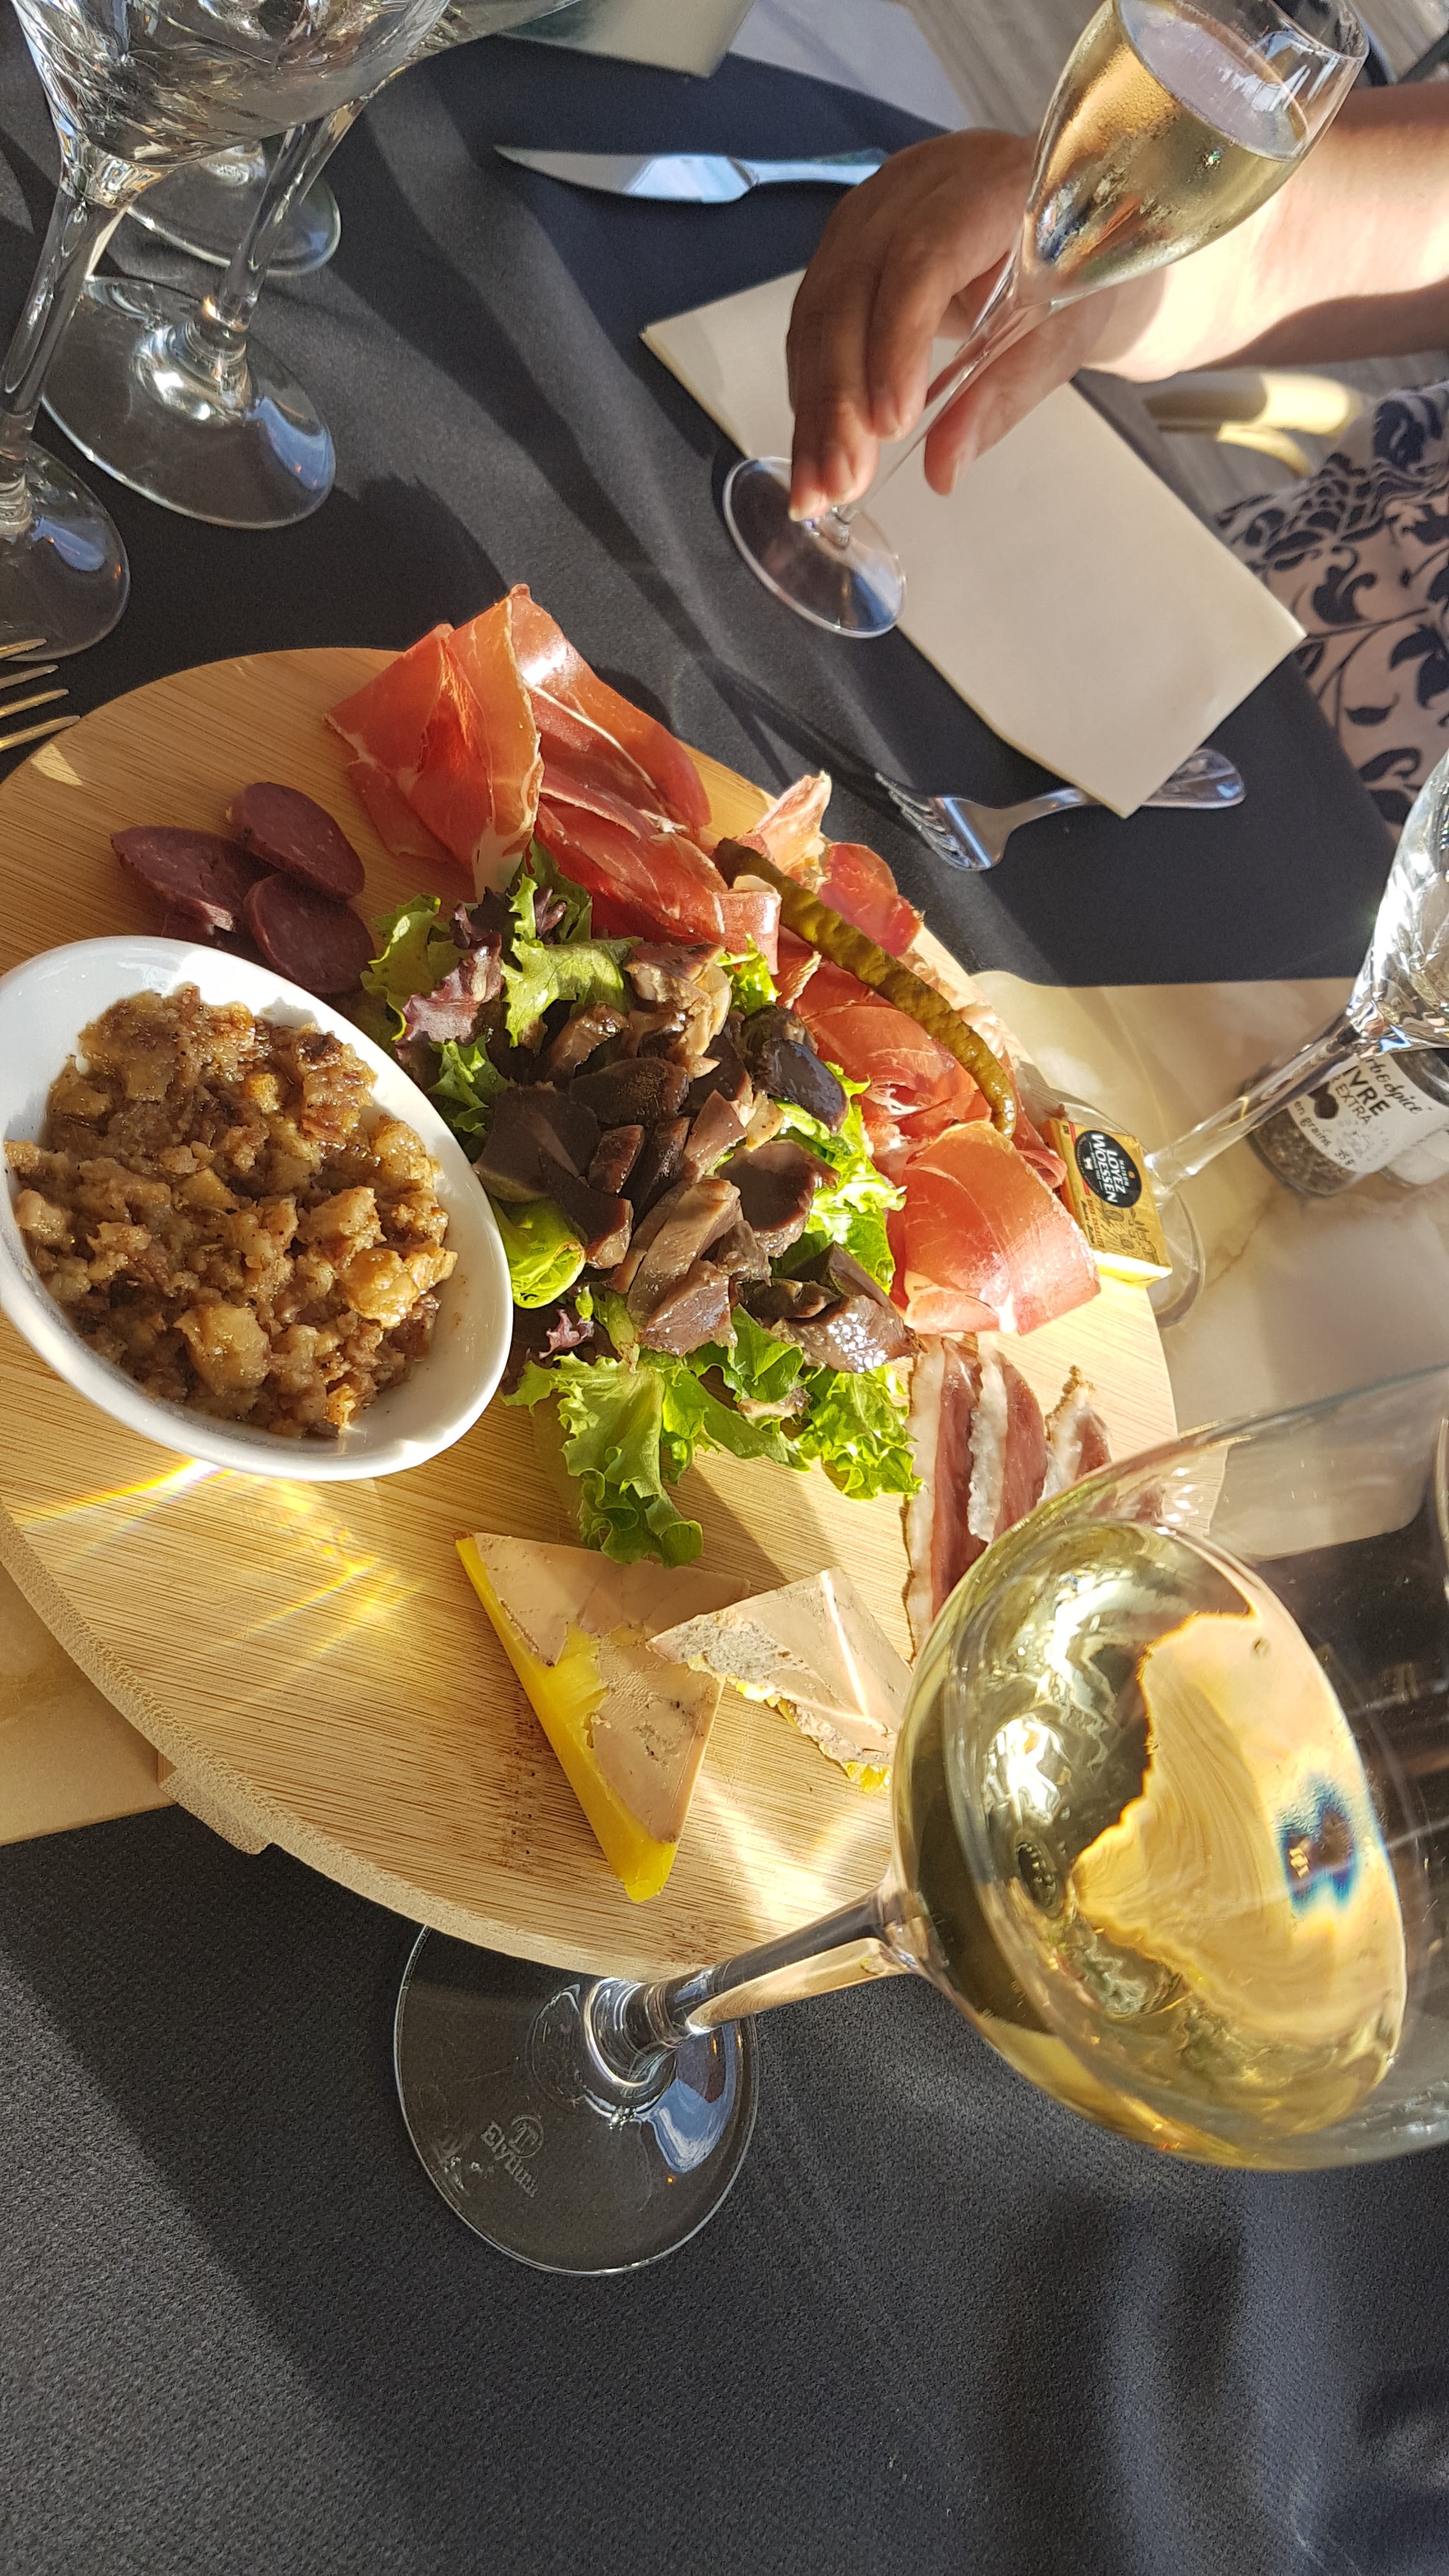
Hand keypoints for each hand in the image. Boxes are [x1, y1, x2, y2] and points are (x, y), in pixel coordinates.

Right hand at [785, 130, 1141, 517]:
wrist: (1059, 219)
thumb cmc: (1069, 274)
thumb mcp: (1058, 336)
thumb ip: (1003, 395)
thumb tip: (942, 470)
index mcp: (988, 187)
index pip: (922, 258)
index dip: (897, 342)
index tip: (891, 424)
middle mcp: (914, 187)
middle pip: (853, 288)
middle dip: (840, 397)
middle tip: (841, 482)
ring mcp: (869, 210)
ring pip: (819, 309)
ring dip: (813, 407)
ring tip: (817, 487)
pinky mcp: (842, 243)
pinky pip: (811, 320)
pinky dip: (809, 390)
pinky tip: (814, 447)